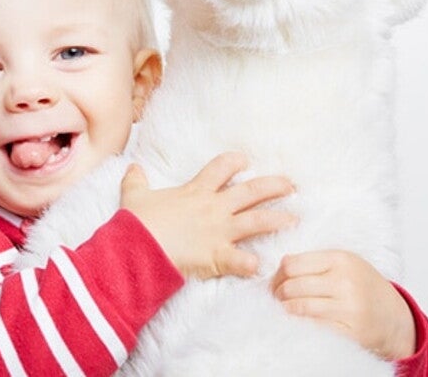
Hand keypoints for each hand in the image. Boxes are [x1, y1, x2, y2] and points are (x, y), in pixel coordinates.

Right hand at [120, 152, 296, 279]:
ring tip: (295, 219)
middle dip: (272, 186)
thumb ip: (136, 180)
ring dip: (277, 219)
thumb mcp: (135, 195)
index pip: (221, 168)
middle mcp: (213, 208)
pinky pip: (242, 260)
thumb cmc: (138, 221)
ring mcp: (218, 231)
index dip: (234, 162)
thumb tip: (132, 167)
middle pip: (250, 191)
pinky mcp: (217, 256)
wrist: (137, 247)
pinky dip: (253, 264)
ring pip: (256, 221)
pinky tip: (265, 265)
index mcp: (196, 191)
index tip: (245, 161)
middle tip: (291, 185)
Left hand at [270, 250, 415, 360]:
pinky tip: (298, 322)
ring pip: (298, 307)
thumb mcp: (344, 264)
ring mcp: (349, 308)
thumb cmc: (362, 288)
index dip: (277, 274)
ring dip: (285, 310)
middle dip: (278, 293)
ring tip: (284, 309)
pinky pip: (312, 326)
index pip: (291, 264)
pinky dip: (299, 324)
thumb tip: (276, 269)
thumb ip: (314, 262)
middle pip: (292, 286)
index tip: (275, 281)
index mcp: (341, 259)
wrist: (394, 318)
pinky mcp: (350, 332)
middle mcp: (345, 281)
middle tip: (276, 297)